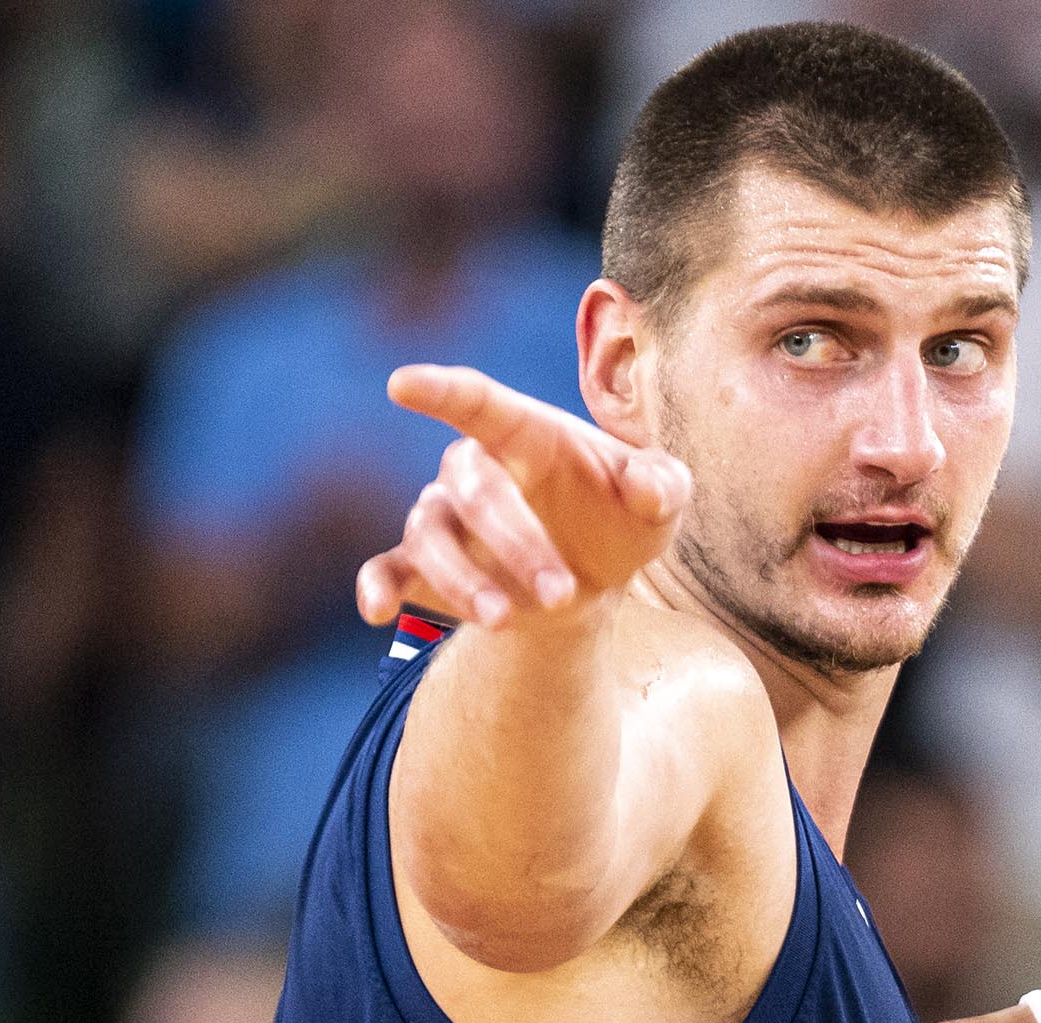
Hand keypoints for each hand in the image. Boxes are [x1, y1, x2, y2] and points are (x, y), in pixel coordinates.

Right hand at [354, 365, 690, 631]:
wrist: (597, 578)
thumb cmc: (623, 517)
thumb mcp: (661, 501)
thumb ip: (664, 485)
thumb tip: (646, 488)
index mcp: (526, 435)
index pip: (480, 403)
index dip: (443, 392)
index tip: (402, 384)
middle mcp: (473, 469)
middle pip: (474, 491)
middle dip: (515, 543)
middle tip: (563, 593)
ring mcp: (445, 518)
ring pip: (429, 536)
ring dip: (464, 580)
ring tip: (507, 621)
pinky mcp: (426, 567)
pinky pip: (387, 569)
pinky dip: (377, 586)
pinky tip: (375, 610)